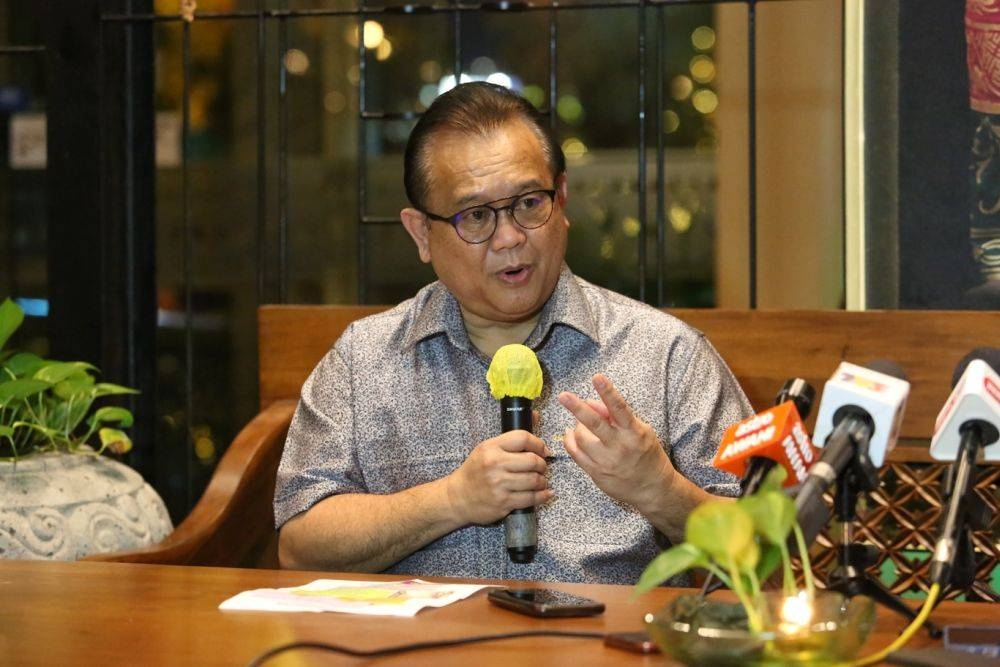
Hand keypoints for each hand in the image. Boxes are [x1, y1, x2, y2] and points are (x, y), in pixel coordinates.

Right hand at [445, 430, 552, 525]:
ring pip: (534, 480)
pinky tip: (545, 493)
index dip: (539, 444)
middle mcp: (495, 464)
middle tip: (542, 467)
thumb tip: (537, 415)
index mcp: (491, 447)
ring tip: (541, 481)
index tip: (544, 451)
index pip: (523, 438)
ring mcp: (499, 484)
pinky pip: (531, 498)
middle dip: (542, 465)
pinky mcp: (503, 502)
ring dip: (543, 481)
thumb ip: (513, 436)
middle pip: (532, 460)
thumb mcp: (487, 448)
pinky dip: (542, 496)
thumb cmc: (475, 471)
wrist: (458, 497)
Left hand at [557, 374, 676, 511]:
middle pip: (595, 424)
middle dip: (577, 408)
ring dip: (577, 426)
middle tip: (563, 396)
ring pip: (581, 438)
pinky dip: (570, 440)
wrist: (652, 488)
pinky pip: (575, 453)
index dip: (608, 392)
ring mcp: (607, 462)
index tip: (598, 377)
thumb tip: (591, 403)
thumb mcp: (641, 431)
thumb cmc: (646, 454)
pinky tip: (571, 434)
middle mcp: (620, 447)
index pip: (620, 408)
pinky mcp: (596, 473)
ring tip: (581, 424)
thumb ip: (616, 417)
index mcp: (634, 433)